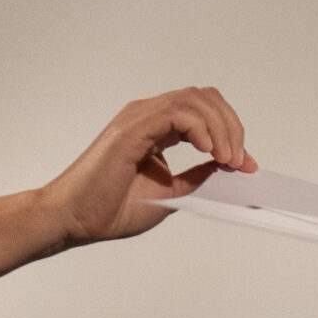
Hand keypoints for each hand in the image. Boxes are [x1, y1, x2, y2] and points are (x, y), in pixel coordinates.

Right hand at [41, 86, 255, 246]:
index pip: (204, 111)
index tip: (246, 165)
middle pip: (205, 98)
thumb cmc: (108, 208)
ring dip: (221, 128)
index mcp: (155, 129)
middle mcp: (147, 116)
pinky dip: (200, 128)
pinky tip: (208, 151)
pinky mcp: (131, 128)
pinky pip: (176, 112)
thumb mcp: (170, 193)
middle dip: (232, 126)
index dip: (231, 132)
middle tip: (239, 161)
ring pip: (195, 99)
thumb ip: (198, 176)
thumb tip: (228, 167)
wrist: (72, 219)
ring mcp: (138, 118)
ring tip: (227, 158)